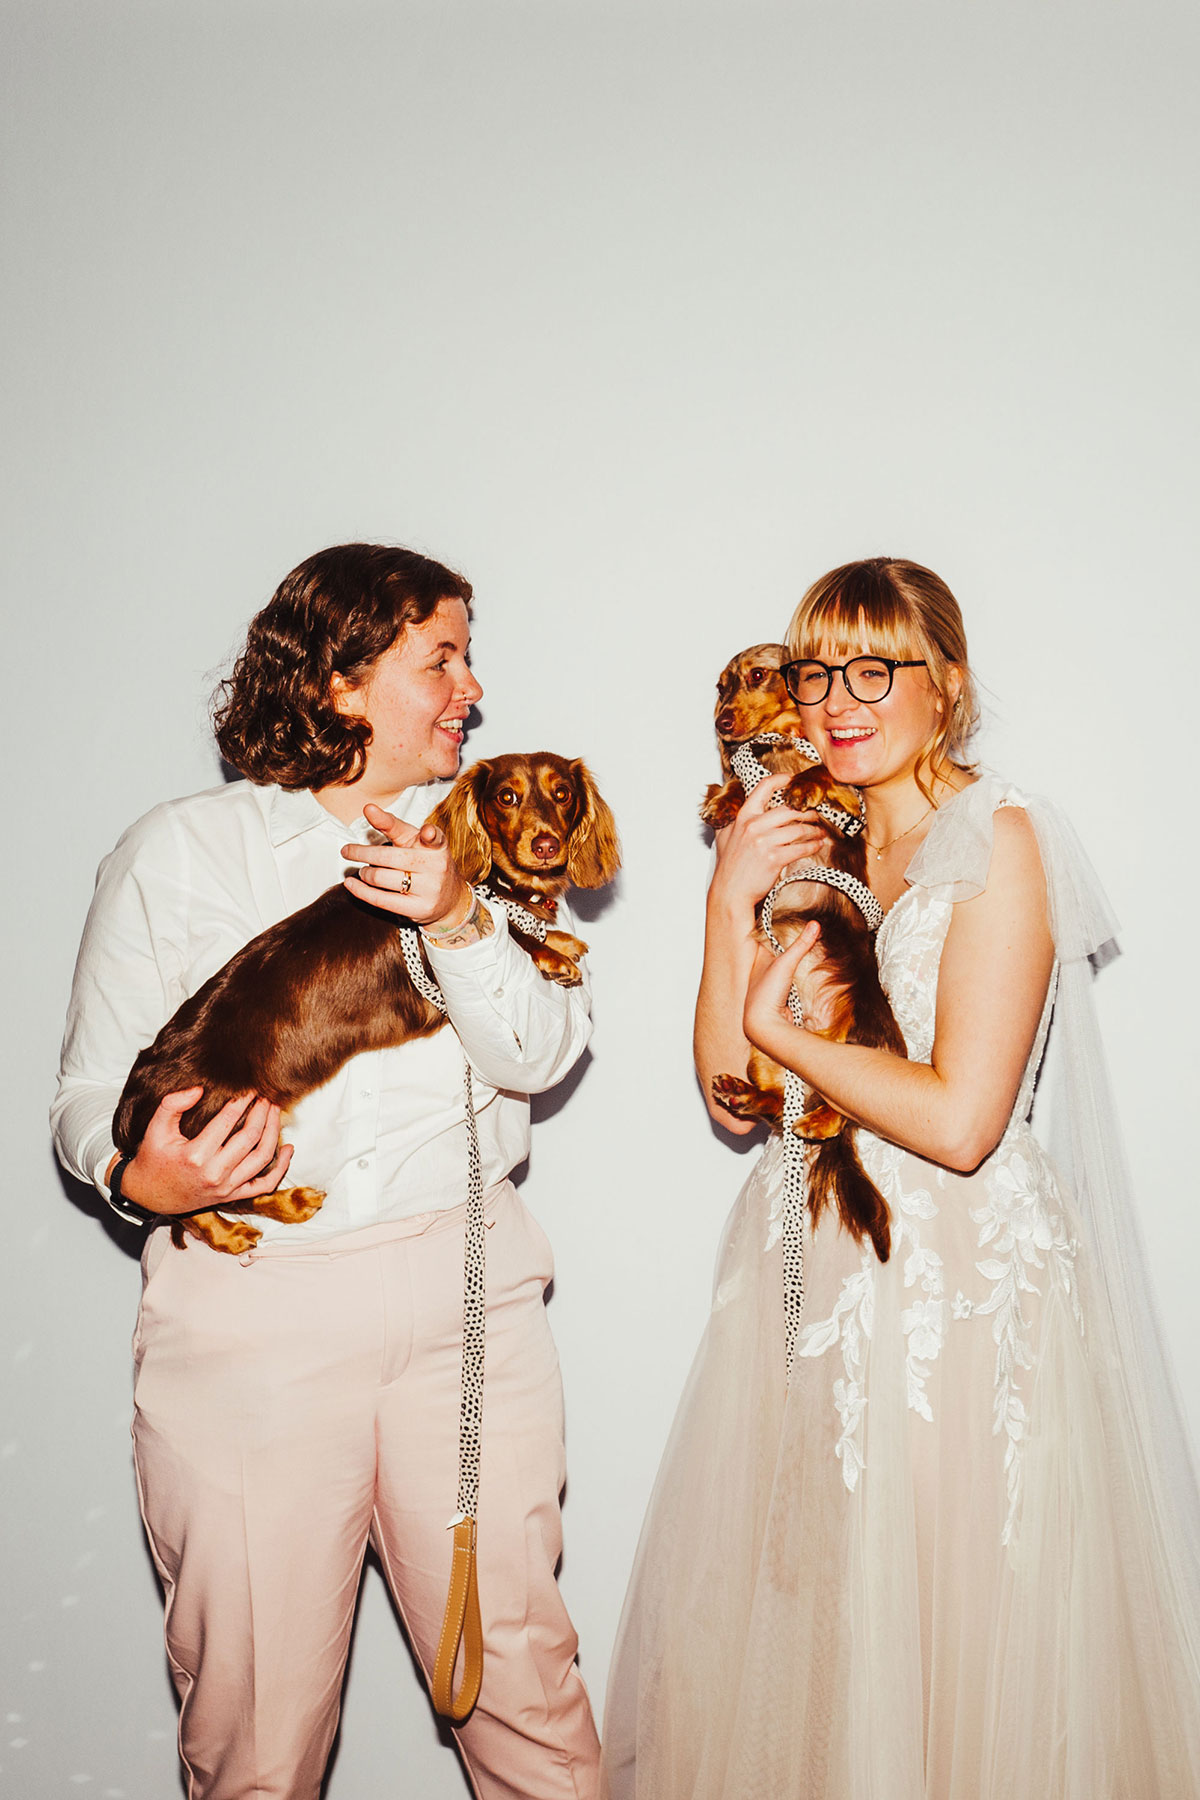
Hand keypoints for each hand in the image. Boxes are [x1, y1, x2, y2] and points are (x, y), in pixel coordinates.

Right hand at [110, 1088, 293, 1215]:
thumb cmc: (153, 1158)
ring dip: (273, 1131)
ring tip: (276, 1111)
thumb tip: (199, 1089)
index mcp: (196, 1155)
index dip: (243, 1101)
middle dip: (262, 1112)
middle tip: (267, 1095)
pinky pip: (265, 1185)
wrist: (148, 1195)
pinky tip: (288, 1148)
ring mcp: (226, 1188)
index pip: (228, 1120)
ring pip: (263, 1157)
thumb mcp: (155, 1129)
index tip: (250, 1087)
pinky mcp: (232, 1196)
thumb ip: (172, 1104)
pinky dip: (281, 1168)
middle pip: (251, 1137)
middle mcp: (215, 1173)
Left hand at [342, 802, 472, 929]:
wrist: (450, 898)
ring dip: (365, 873)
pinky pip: (381, 899)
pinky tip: (352, 884)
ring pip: (381, 878)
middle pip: (389, 856)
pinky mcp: (419, 908)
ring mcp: (429, 889)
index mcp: (437, 845)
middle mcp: (437, 865)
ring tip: (363, 871)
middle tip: (347, 851)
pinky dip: (361, 891)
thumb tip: (368, 808)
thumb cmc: (425, 862)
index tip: (386, 816)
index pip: (421, 834)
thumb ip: (392, 824)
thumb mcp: (414, 841)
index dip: (416, 830)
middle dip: (362, 853)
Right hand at [709, 777, 829, 921]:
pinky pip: (801, 848)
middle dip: (807, 812)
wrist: (730, 893)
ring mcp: (764, 842)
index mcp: (743, 817)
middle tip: (816, 815)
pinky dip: (813, 846)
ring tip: (820, 832)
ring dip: (814, 830)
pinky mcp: (774, 858)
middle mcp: (753, 826)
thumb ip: (733, 821)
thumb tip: (737, 809)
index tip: (793, 779)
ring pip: (798, 829)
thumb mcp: (724, 837)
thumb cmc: (729, 868)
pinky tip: (817, 845)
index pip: (763, 788)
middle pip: (789, 809)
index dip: (781, 780)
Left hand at [743, 923, 822, 1048]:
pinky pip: (788, 984)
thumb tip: (815, 924)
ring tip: (801, 949)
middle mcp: (760, 972)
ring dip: (788, 963)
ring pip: (780, 969)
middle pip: (771, 953)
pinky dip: (794, 979)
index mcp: (757, 960)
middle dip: (779, 945)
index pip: (761, 938)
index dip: (768, 928)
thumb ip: (801, 945)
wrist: (764, 1026)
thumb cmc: (765, 993)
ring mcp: (769, 986)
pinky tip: (801, 976)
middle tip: (793, 929)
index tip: (777, 913)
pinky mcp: (779, 999)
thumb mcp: (785, 963)